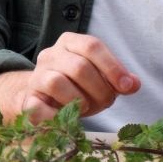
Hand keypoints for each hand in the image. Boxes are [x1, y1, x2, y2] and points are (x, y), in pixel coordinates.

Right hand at [0, 32, 139, 123]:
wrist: (42, 98)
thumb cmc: (77, 86)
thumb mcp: (100, 79)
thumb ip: (118, 80)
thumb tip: (134, 83)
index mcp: (69, 42)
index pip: (92, 46)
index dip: (112, 67)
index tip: (127, 87)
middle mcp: (51, 54)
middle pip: (78, 66)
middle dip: (99, 89)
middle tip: (107, 102)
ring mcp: (37, 76)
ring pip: (57, 82)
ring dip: (78, 100)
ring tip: (85, 107)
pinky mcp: (28, 99)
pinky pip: (38, 106)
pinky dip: (55, 116)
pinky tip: (66, 118)